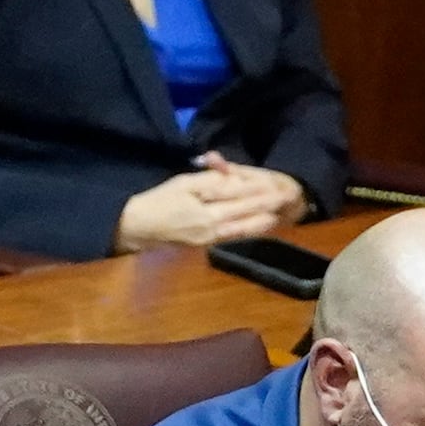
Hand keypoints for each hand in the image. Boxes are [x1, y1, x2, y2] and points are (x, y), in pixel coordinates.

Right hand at [114, 163, 309, 250]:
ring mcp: (210, 240)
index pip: (238, 198)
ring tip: (279, 214)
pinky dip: (248, 231)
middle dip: (266, 206)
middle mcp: (212, 229)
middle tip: (286, 198)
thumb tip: (234, 180)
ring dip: (261, 221)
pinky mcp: (206, 245)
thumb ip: (210, 182)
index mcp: (206, 212)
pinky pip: (233, 237)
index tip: (276, 184)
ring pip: (242, 230)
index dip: (258, 191)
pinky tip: (258, 226)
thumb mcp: (183, 183)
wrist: (138, 228)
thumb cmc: (158, 201)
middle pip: (245, 215)